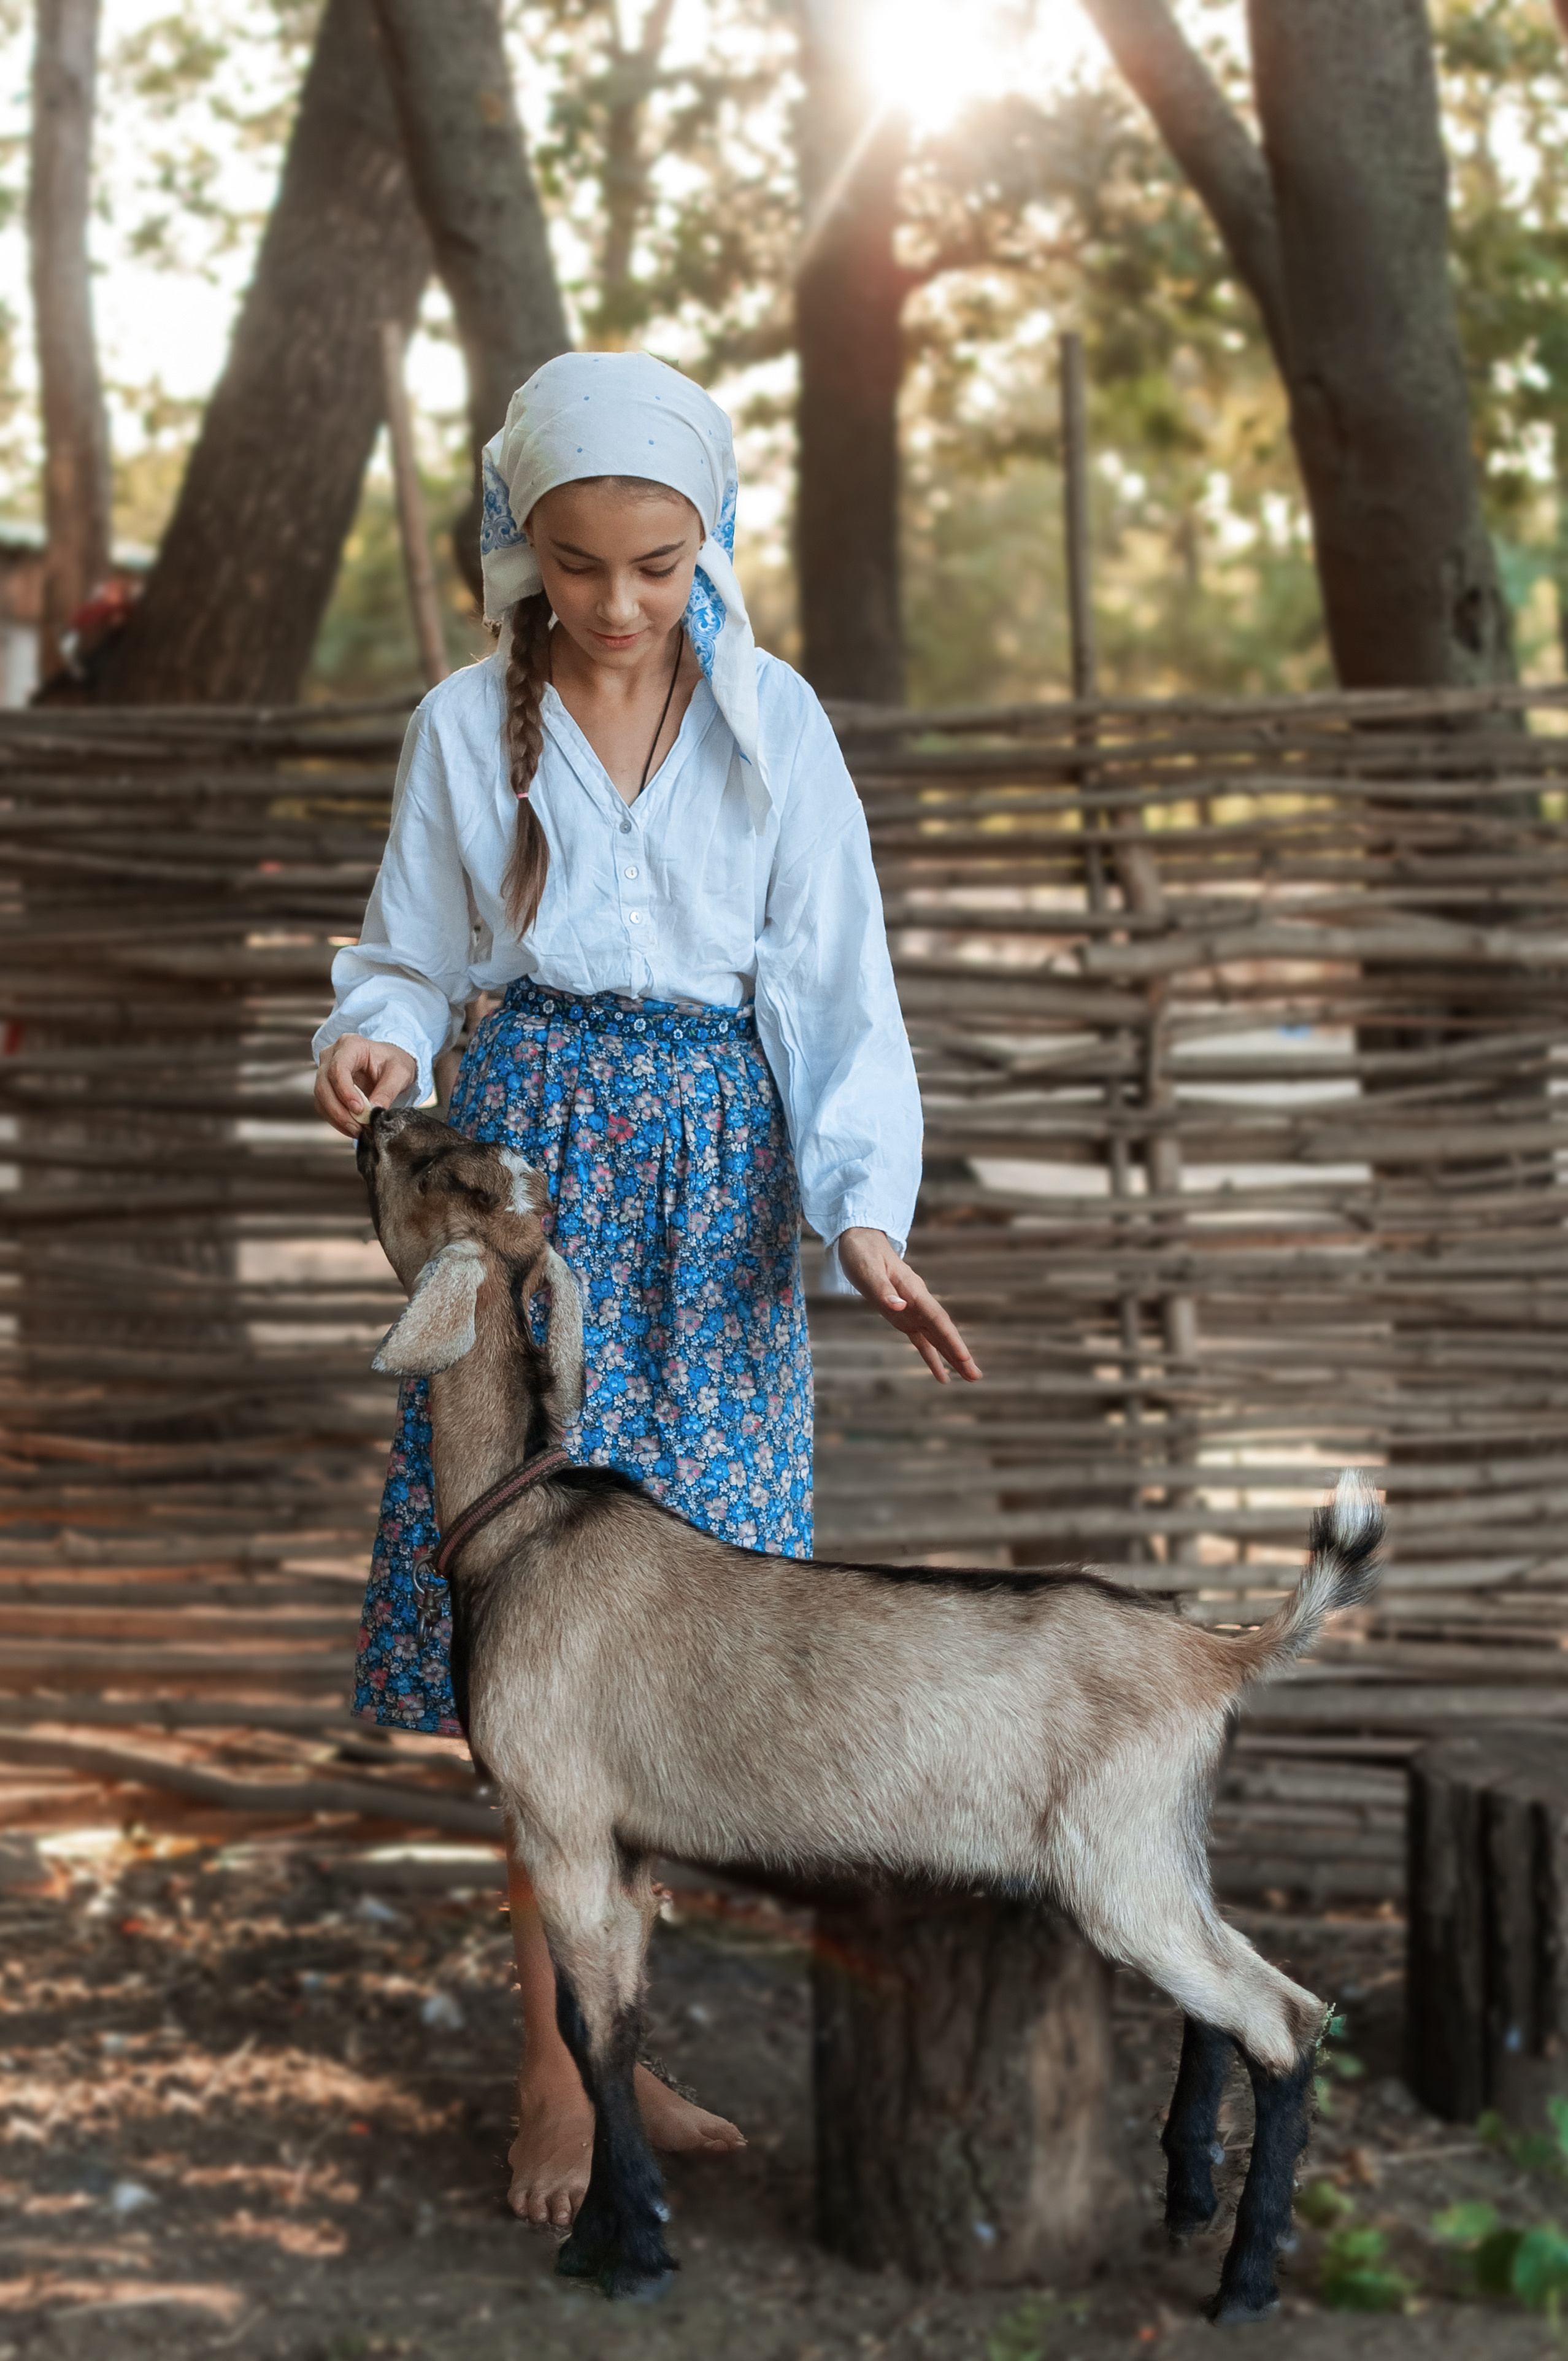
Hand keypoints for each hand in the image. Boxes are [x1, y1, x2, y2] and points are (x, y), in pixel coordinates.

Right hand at [314, 1033, 418, 1138]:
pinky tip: (352, 1128)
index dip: (345, 1091)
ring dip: (338, 1119)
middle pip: (324, 1085)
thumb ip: (387, 1091)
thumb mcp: (399, 1073)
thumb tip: (374, 1112)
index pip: (338, 1068)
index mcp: (350, 1045)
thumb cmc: (394, 1062)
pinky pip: (324, 1106)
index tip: (359, 1109)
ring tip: (358, 1130)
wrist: (390, 1063)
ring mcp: (325, 1071)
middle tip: (359, 1127)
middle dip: (340, 1111)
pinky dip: (336, 1120)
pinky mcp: (326, 1087)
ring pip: (321, 1098)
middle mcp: (332, 1055)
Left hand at [834, 1227, 981, 1385]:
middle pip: (943, 1331)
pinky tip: (942, 1375)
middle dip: (959, 1354)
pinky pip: (921, 1340)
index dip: (951, 1339)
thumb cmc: (862, 1253)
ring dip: (953, 1357)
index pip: (937, 1318)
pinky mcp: (903, 1317)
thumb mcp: (866, 1269)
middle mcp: (918, 1302)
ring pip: (937, 1338)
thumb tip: (899, 1307)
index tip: (965, 1357)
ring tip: (971, 1377)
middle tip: (976, 1376)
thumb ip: (882, 1289)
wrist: (861, 1240)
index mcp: (913, 1290)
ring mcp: (913, 1310)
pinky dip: (932, 1358)